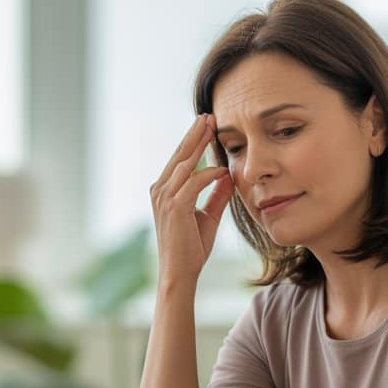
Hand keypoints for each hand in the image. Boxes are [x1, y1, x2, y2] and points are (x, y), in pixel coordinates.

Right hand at [149, 113, 233, 285]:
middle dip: (195, 134)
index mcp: (164, 191)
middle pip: (180, 154)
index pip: (180, 160)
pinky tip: (222, 169)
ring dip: (199, 143)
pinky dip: (209, 173)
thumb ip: (216, 195)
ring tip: (212, 126)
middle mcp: (160, 191)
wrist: (180, 273)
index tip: (207, 125)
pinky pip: (194, 181)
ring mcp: (165, 198)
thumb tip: (228, 176)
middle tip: (209, 115)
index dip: (193, 141)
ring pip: (185, 163)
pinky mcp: (175, 207)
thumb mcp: (207, 216)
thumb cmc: (191, 248)